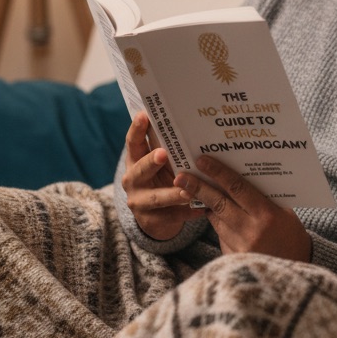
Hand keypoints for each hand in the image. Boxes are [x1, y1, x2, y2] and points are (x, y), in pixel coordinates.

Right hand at [121, 112, 204, 240]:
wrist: (156, 216)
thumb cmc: (162, 178)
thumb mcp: (160, 164)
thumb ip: (166, 147)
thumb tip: (186, 119)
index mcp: (135, 161)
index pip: (133, 143)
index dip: (137, 129)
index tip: (144, 115)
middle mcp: (132, 181)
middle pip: (141, 170)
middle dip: (151, 162)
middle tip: (163, 154)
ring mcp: (140, 203)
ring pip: (157, 198)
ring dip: (173, 193)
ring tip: (189, 191)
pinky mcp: (152, 221)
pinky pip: (173, 216)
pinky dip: (189, 213)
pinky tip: (203, 209)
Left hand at [176, 155, 312, 261]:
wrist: (293, 274)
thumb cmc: (293, 239)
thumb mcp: (285, 214)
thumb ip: (265, 199)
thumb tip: (242, 180)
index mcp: (267, 215)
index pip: (237, 188)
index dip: (218, 173)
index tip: (202, 161)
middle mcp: (251, 230)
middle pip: (218, 203)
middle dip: (198, 187)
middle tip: (181, 176)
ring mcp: (240, 247)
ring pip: (216, 219)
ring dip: (206, 205)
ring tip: (194, 191)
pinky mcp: (232, 259)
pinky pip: (221, 235)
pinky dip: (218, 224)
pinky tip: (218, 217)